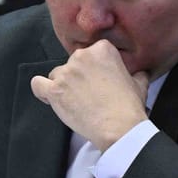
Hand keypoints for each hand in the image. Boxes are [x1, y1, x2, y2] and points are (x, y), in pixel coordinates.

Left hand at [29, 40, 150, 150]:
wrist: (118, 127)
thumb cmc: (129, 106)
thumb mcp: (139, 83)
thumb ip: (136, 73)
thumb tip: (140, 73)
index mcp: (102, 49)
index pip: (91, 52)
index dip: (94, 67)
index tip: (99, 80)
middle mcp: (82, 56)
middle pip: (73, 62)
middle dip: (79, 76)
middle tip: (89, 94)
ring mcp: (66, 73)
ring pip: (57, 74)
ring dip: (63, 85)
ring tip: (75, 101)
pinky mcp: (54, 90)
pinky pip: (38, 84)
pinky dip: (42, 90)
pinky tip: (51, 97)